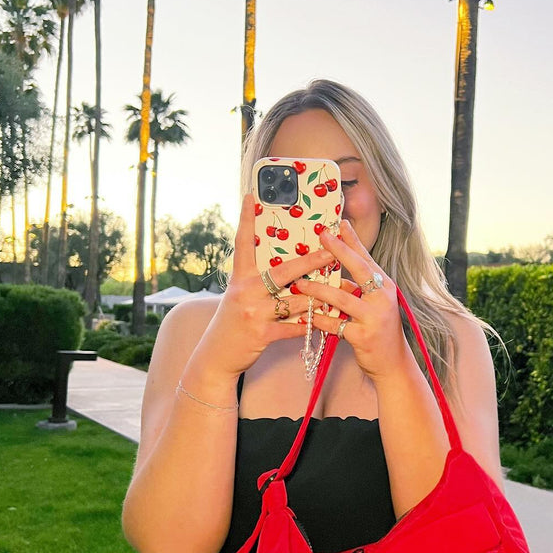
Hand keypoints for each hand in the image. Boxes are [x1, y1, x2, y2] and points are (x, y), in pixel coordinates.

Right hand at [196, 194, 336, 376]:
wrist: (216, 356)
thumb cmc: (233, 323)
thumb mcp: (240, 296)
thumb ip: (258, 281)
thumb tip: (288, 268)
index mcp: (240, 278)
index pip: (243, 243)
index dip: (245, 218)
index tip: (251, 196)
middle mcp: (246, 291)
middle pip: (283, 271)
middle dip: (309, 261)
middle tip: (331, 249)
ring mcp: (253, 312)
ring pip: (294, 300)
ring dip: (316, 298)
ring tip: (336, 292)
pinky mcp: (262, 333)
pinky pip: (294, 326)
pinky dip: (309, 324)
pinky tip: (323, 322)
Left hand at [295, 219, 410, 383]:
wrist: (392, 365)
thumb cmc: (379, 332)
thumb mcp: (374, 306)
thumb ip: (359, 289)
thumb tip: (337, 274)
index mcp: (385, 287)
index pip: (367, 259)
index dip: (353, 241)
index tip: (339, 223)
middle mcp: (383, 299)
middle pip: (359, 269)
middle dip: (339, 251)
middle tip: (322, 236)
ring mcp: (374, 317)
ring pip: (341, 297)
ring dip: (318, 289)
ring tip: (299, 284)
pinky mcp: (363, 336)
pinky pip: (336, 324)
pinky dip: (320, 320)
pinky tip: (307, 317)